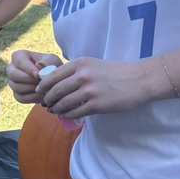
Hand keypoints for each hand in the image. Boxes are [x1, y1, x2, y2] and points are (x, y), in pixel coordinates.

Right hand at [7, 50, 61, 102]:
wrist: (54, 80)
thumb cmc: (52, 66)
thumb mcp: (53, 61)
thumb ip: (47, 62)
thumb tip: (37, 66)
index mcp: (19, 56)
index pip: (19, 61)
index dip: (29, 69)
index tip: (39, 76)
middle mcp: (12, 68)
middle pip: (13, 74)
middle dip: (28, 80)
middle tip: (41, 83)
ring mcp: (12, 82)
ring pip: (16, 87)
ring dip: (32, 89)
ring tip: (44, 88)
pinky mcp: (16, 94)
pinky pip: (20, 98)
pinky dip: (32, 98)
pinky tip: (42, 94)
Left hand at [35, 56, 149, 118]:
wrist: (139, 80)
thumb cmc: (115, 72)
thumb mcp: (92, 64)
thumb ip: (75, 71)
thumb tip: (55, 82)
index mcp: (79, 64)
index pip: (53, 76)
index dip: (43, 86)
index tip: (40, 91)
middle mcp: (82, 76)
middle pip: (55, 91)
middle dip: (47, 99)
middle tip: (46, 104)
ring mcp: (90, 91)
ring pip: (63, 103)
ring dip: (55, 108)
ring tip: (54, 110)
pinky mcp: (97, 105)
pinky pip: (75, 112)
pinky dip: (67, 114)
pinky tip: (66, 114)